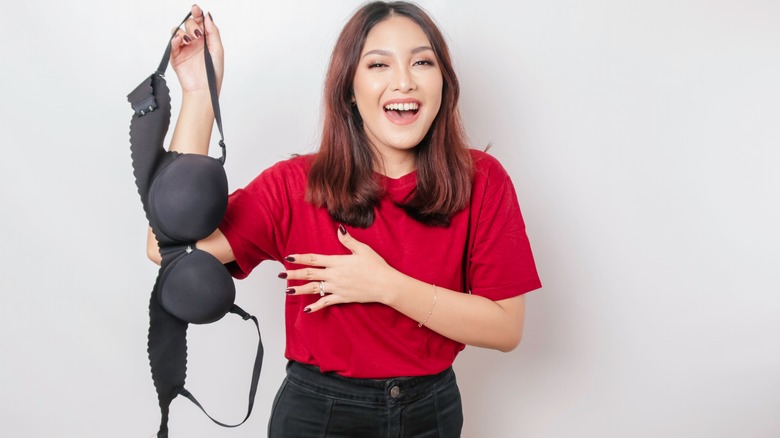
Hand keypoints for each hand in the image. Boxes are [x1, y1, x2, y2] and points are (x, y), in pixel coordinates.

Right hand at [169, 4, 223, 93]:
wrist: (203, 89)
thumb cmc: (213, 72)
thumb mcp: (217, 49)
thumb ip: (213, 32)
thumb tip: (208, 16)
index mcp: (205, 40)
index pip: (200, 22)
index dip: (197, 14)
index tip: (196, 9)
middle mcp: (194, 42)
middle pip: (189, 24)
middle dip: (193, 26)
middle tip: (198, 35)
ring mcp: (184, 48)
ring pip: (178, 31)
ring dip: (184, 32)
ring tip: (189, 40)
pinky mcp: (175, 56)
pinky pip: (172, 43)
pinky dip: (175, 39)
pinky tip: (180, 40)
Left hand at [281, 226, 398, 311]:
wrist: (385, 285)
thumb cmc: (376, 266)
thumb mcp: (363, 249)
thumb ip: (348, 240)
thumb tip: (339, 229)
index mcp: (337, 262)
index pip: (314, 259)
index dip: (300, 258)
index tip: (289, 257)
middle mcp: (334, 275)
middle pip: (309, 274)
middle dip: (293, 274)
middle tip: (280, 274)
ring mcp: (336, 288)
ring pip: (313, 289)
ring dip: (299, 290)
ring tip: (287, 291)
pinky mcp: (342, 298)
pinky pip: (325, 303)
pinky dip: (315, 306)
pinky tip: (307, 310)